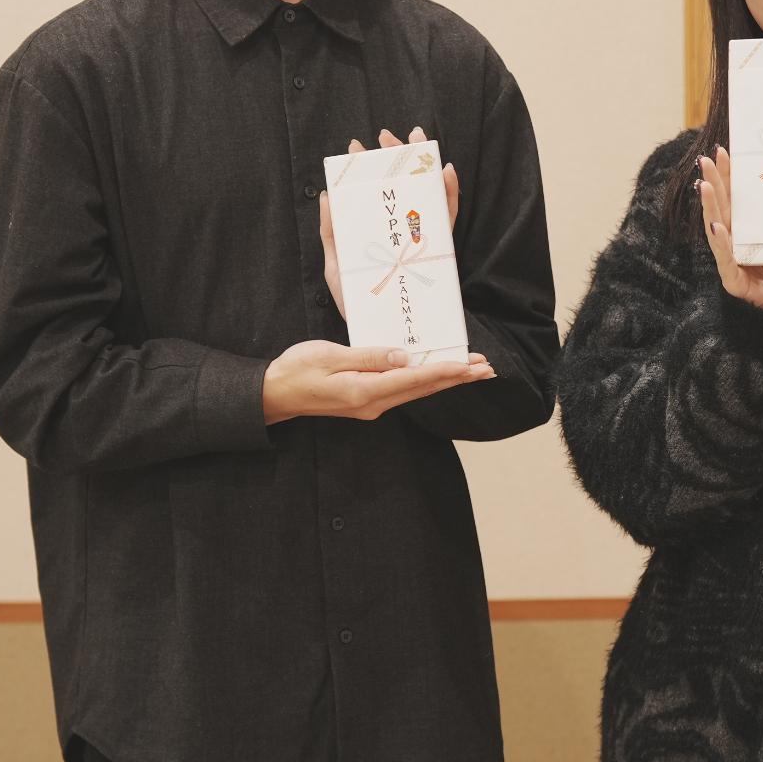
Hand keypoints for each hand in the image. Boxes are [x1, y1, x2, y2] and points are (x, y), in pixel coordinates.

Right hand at [261, 339, 495, 423]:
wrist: (274, 394)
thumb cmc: (297, 369)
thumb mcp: (330, 356)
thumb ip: (369, 356)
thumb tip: (403, 356)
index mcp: (365, 391)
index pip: (414, 378)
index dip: (446, 371)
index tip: (471, 365)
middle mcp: (373, 403)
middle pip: (423, 388)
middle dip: (457, 378)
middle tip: (488, 369)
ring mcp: (371, 406)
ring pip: (417, 391)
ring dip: (446, 380)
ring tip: (473, 371)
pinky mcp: (367, 402)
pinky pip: (404, 391)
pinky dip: (426, 381)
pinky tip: (438, 375)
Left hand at [318, 126, 459, 319]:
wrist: (378, 333)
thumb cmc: (356, 302)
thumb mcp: (336, 266)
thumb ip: (332, 233)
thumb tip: (327, 196)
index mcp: (374, 231)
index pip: (372, 193)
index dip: (366, 168)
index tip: (356, 146)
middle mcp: (398, 231)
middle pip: (400, 186)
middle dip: (396, 157)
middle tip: (387, 135)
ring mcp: (418, 239)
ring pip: (424, 195)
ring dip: (423, 165)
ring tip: (418, 140)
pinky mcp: (436, 252)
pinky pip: (447, 220)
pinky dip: (450, 195)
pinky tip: (446, 173)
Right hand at [697, 146, 762, 312]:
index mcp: (744, 230)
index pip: (733, 198)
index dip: (727, 175)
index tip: (724, 151)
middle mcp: (732, 241)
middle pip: (720, 207)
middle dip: (713, 181)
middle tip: (708, 157)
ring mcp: (729, 260)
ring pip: (716, 228)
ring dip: (709, 206)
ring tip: (705, 185)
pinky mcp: (733, 280)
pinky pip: (726, 258)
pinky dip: (720, 241)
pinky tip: (716, 226)